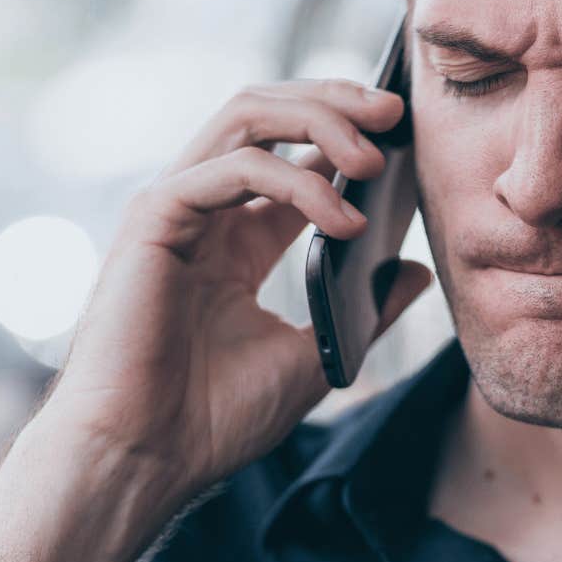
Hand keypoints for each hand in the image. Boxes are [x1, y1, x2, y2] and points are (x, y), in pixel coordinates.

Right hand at [43, 79, 433, 505]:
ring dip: (319, 121)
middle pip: (267, 113)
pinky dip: (297, 182)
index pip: (292, 152)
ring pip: (246, 116)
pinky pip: (233, 167)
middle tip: (395, 112)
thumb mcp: (316, 356)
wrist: (145, 460)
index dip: (348, 132)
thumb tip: (416, 269)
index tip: (407, 135)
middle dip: (335, 100)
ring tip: (375, 157)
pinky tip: (344, 220)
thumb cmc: (212, 420)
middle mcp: (202, 212)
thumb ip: (364, 308)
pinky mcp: (154, 219)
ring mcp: (174, 209)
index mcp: (234, 240)